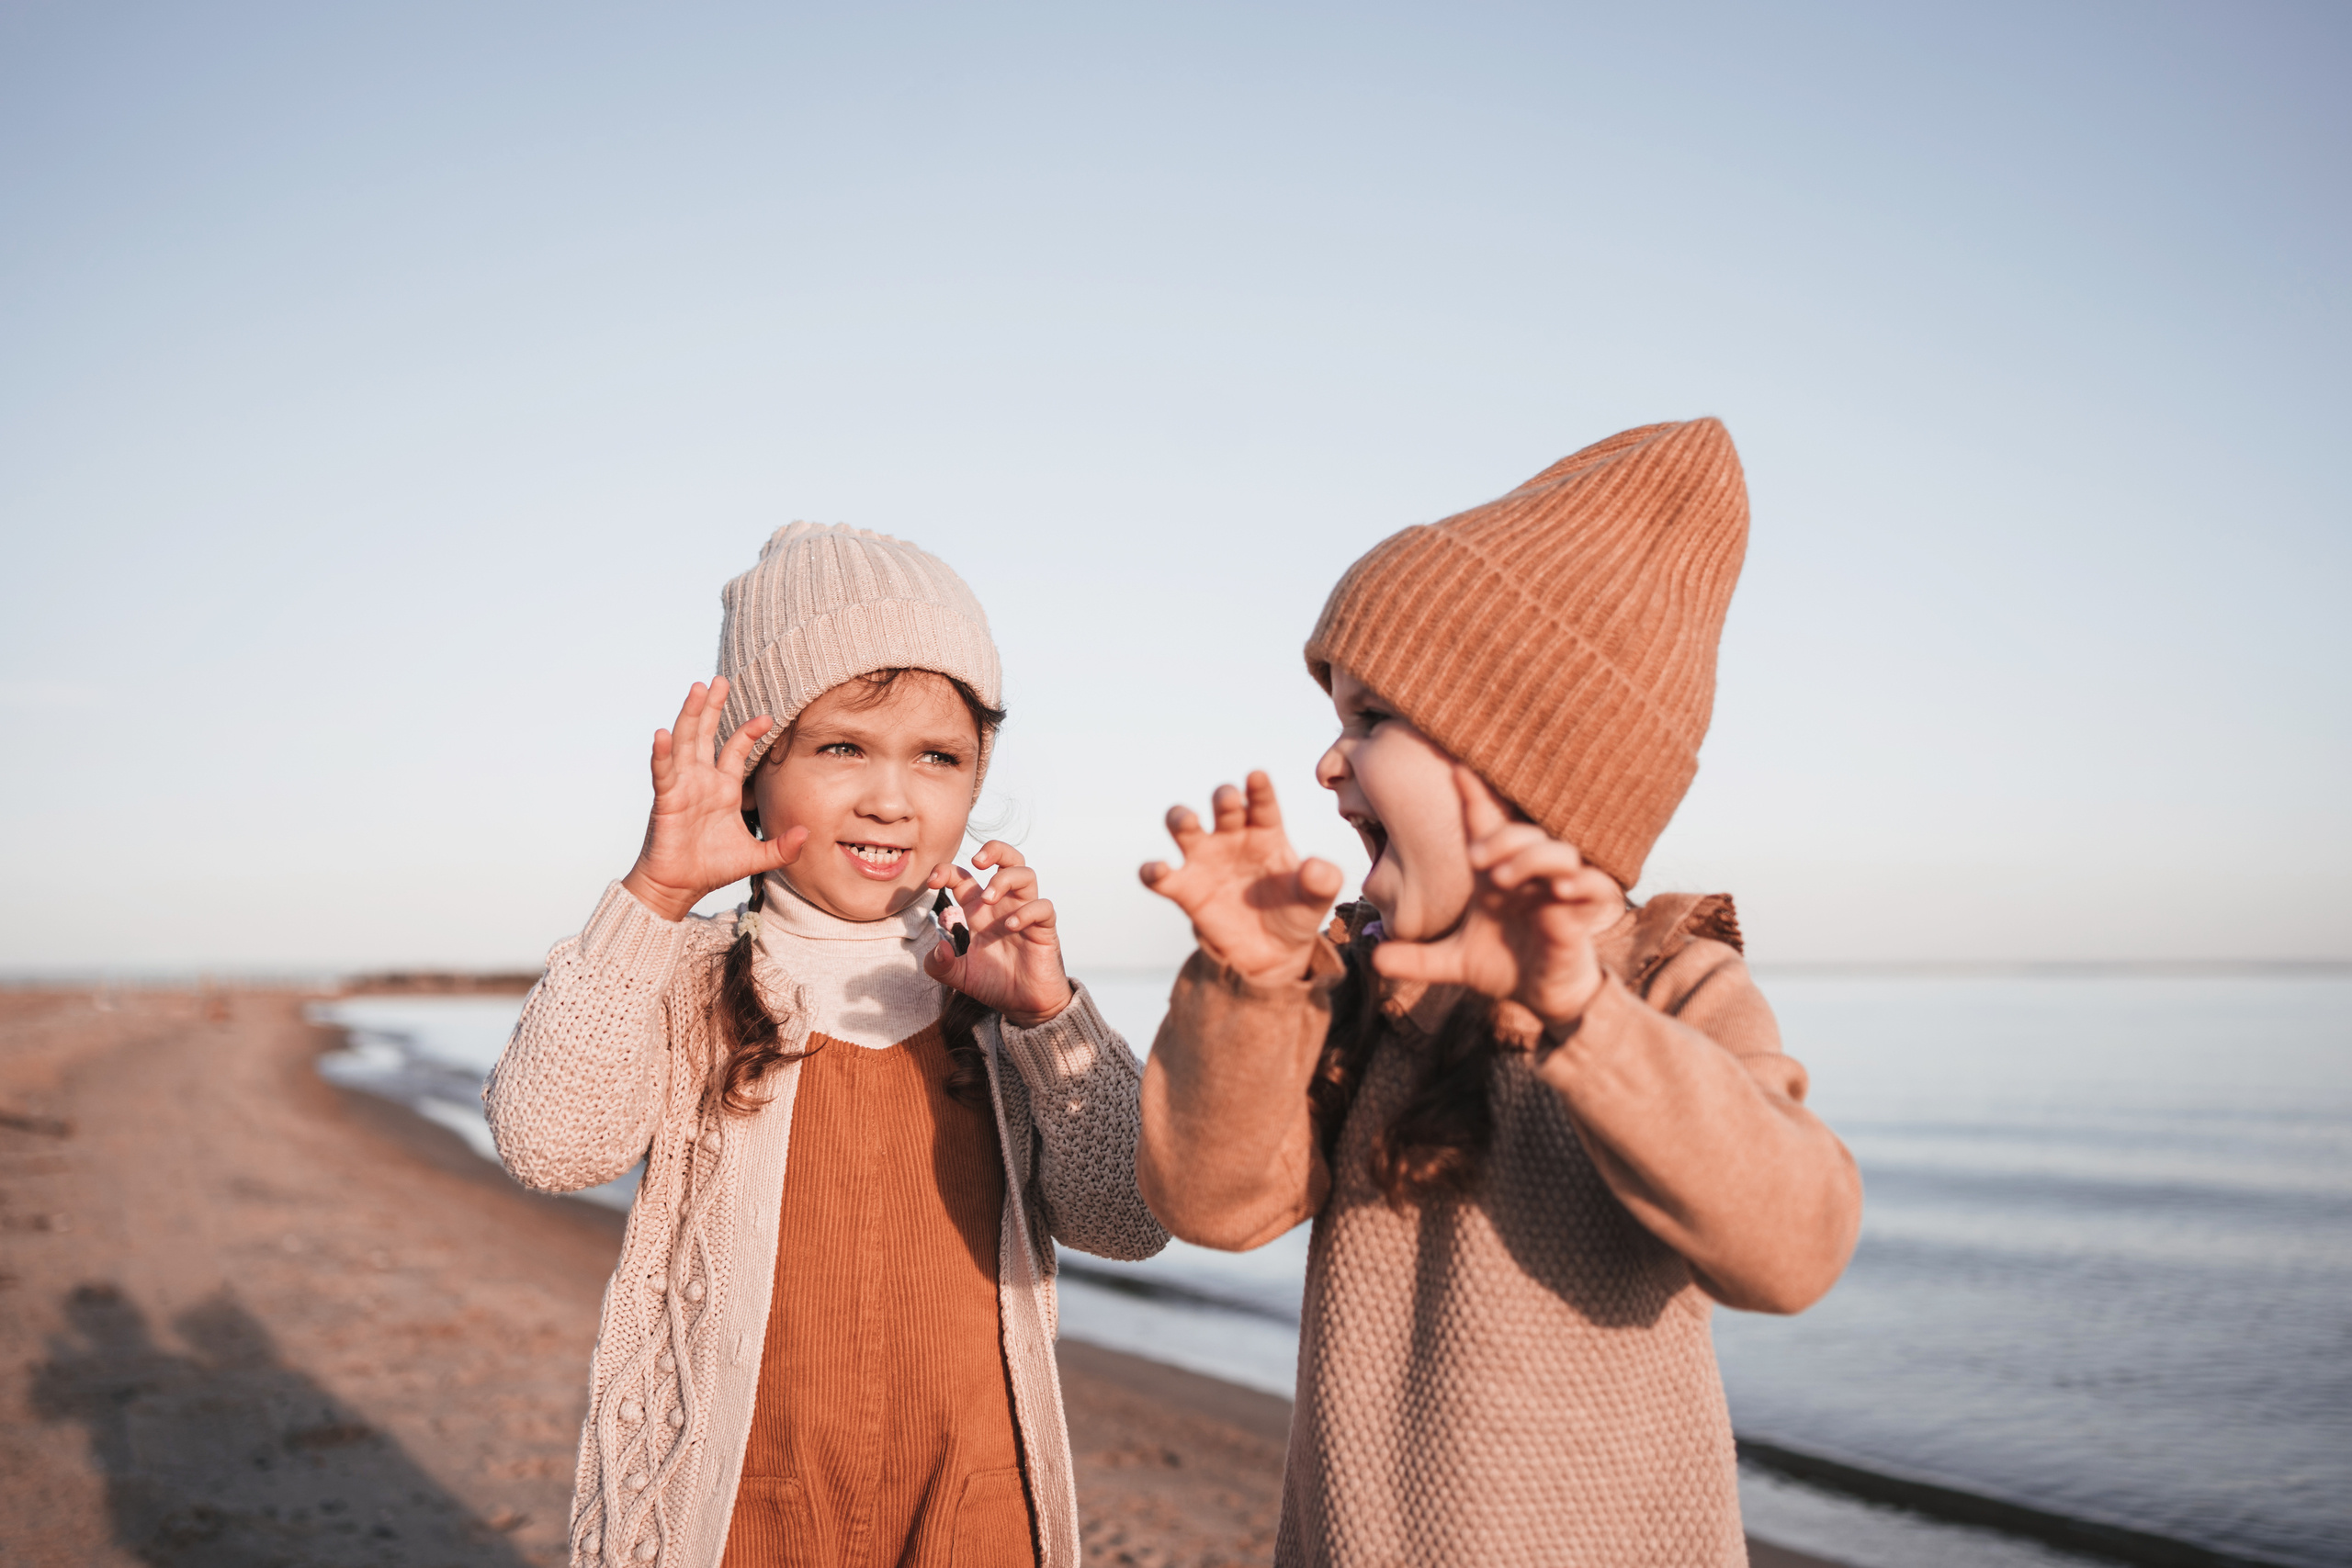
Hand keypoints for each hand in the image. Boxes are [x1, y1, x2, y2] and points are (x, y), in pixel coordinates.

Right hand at [620, 678, 809, 922]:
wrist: (680, 887)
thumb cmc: (712, 867)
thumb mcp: (756, 857)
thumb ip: (783, 848)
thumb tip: (807, 835)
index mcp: (723, 788)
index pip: (735, 750)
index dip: (749, 731)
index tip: (768, 716)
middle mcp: (701, 781)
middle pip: (706, 734)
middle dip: (712, 706)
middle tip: (720, 679)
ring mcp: (682, 787)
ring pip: (685, 743)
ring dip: (689, 715)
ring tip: (697, 689)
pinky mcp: (666, 800)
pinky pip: (664, 773)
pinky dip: (661, 753)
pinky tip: (662, 733)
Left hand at [922, 842, 1074, 1026]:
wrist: (1026, 1006)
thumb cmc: (995, 984)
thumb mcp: (959, 978)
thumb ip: (940, 966)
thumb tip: (938, 946)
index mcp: (980, 911)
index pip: (964, 877)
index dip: (947, 871)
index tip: (933, 881)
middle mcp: (1003, 906)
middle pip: (1007, 858)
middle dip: (993, 850)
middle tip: (977, 862)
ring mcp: (1025, 914)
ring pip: (1026, 874)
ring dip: (1006, 878)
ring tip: (989, 898)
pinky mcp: (1044, 929)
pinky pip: (1043, 907)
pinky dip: (1026, 911)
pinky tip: (1010, 927)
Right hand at [1139, 772, 1343, 979]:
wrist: (1272, 953)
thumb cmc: (1295, 913)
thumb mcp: (1316, 899)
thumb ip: (1322, 880)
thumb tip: (1315, 866)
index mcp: (1266, 833)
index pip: (1262, 803)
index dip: (1259, 789)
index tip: (1257, 776)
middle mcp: (1232, 838)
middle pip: (1222, 805)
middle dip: (1223, 797)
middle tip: (1228, 801)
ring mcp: (1205, 860)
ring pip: (1183, 825)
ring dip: (1181, 816)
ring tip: (1189, 821)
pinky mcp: (1185, 889)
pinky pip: (1160, 876)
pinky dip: (1153, 870)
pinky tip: (1159, 870)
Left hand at [1370, 767, 1623, 1025]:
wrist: (1543, 999)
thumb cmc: (1505, 967)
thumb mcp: (1455, 964)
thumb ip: (1418, 959)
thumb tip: (1374, 959)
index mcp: (1496, 876)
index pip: (1486, 828)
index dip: (1475, 797)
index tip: (1457, 769)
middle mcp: (1528, 877)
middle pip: (1523, 835)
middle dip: (1501, 838)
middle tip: (1475, 859)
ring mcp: (1558, 893)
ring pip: (1559, 853)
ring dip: (1533, 858)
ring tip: (1504, 879)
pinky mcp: (1584, 915)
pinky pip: (1594, 888)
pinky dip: (1580, 884)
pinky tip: (1559, 891)